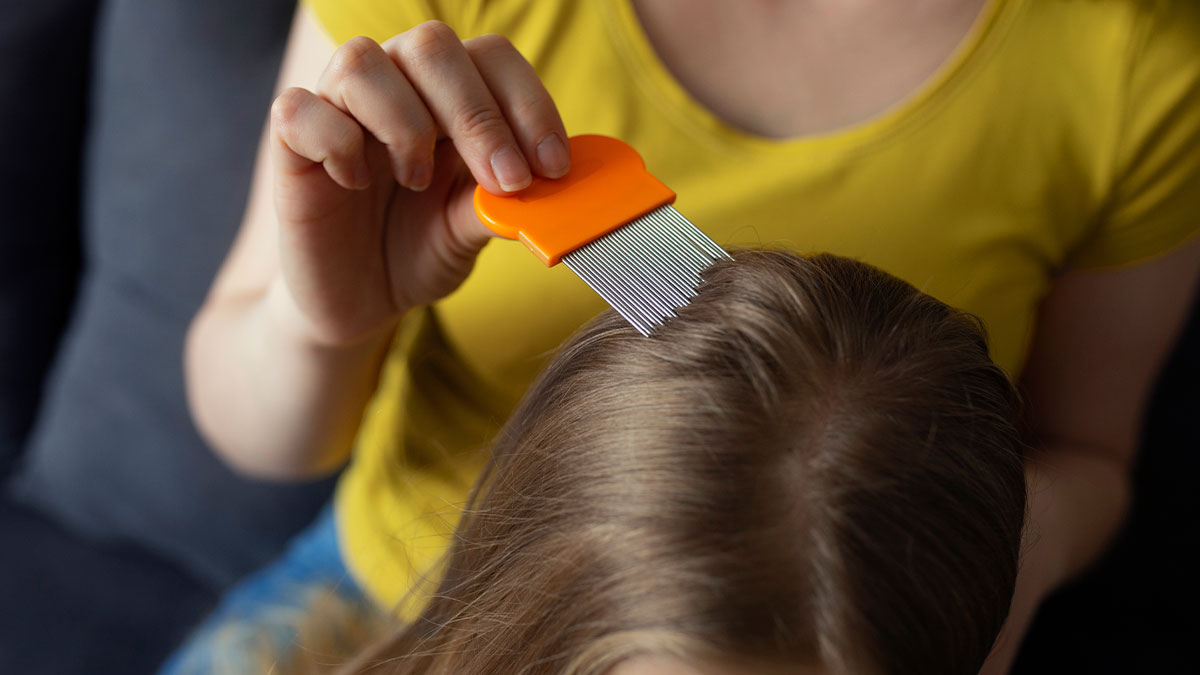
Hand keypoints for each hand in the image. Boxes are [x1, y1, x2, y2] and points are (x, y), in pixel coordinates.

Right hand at [268, 21, 569, 345]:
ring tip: (418, 181)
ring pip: (362, 61)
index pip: (491, 57)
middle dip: (477, 114)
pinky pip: (299, 109)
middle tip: (504, 179)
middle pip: (431, 45)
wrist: (360, 303)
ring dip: (405, 123)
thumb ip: (501, 203)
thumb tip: (550, 188)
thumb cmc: (419, 252)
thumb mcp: (470, 230)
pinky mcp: (291, 147)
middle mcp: (395, 87)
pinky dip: (336, 142)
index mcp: (449, 97)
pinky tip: (356, 183)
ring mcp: (338, 110)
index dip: (526, 103)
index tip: (551, 166)